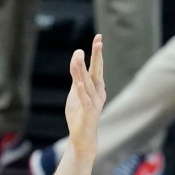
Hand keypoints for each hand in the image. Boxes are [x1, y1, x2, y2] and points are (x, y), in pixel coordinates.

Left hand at [65, 34, 105, 152]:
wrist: (83, 137)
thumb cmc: (80, 113)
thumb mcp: (76, 92)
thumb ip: (76, 77)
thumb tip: (75, 60)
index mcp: (96, 87)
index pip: (96, 67)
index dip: (97, 53)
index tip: (99, 37)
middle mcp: (98, 92)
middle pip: (97, 71)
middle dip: (97, 56)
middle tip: (99, 41)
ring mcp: (94, 102)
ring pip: (87, 83)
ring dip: (83, 70)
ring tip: (79, 57)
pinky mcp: (88, 113)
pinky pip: (84, 100)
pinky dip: (81, 92)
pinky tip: (78, 83)